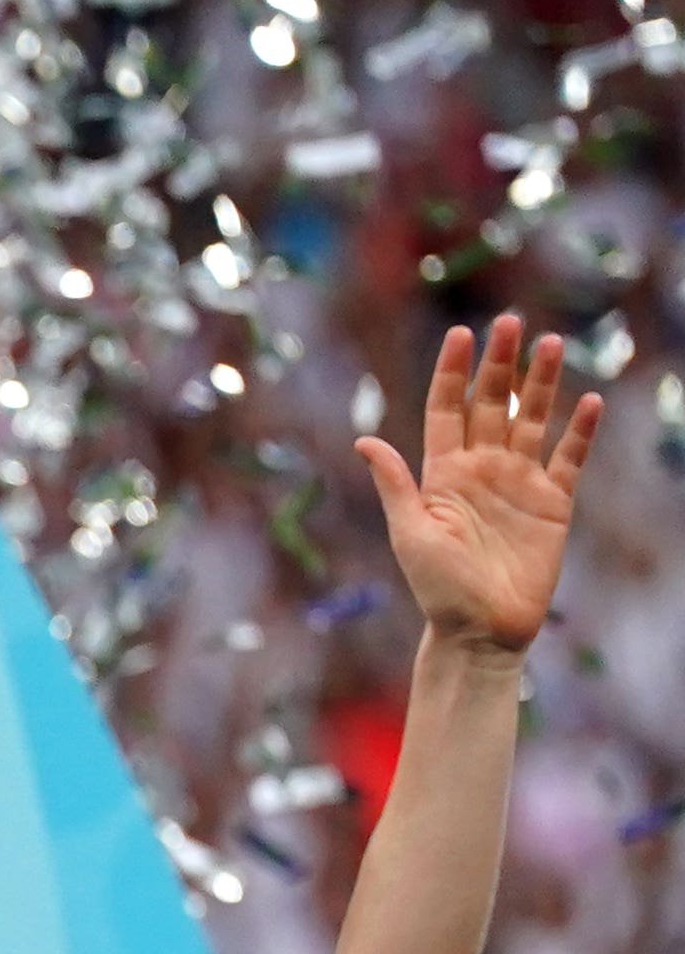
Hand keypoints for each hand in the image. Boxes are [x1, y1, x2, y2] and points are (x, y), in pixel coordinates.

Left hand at [360, 311, 598, 654]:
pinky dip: (580, 432)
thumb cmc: (437, 588)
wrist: (480, 631)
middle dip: (501, 364)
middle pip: (493, 404)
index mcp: (443, 474)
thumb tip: (364, 440)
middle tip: (511, 322)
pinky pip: (570, 459)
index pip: (447, 410)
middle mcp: (483, 470)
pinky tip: (589, 401)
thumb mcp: (410, 533)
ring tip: (551, 344)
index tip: (460, 334)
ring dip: (543, 384)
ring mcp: (520, 483)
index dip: (453, 373)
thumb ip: (395, 485)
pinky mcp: (554, 503)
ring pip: (534, 420)